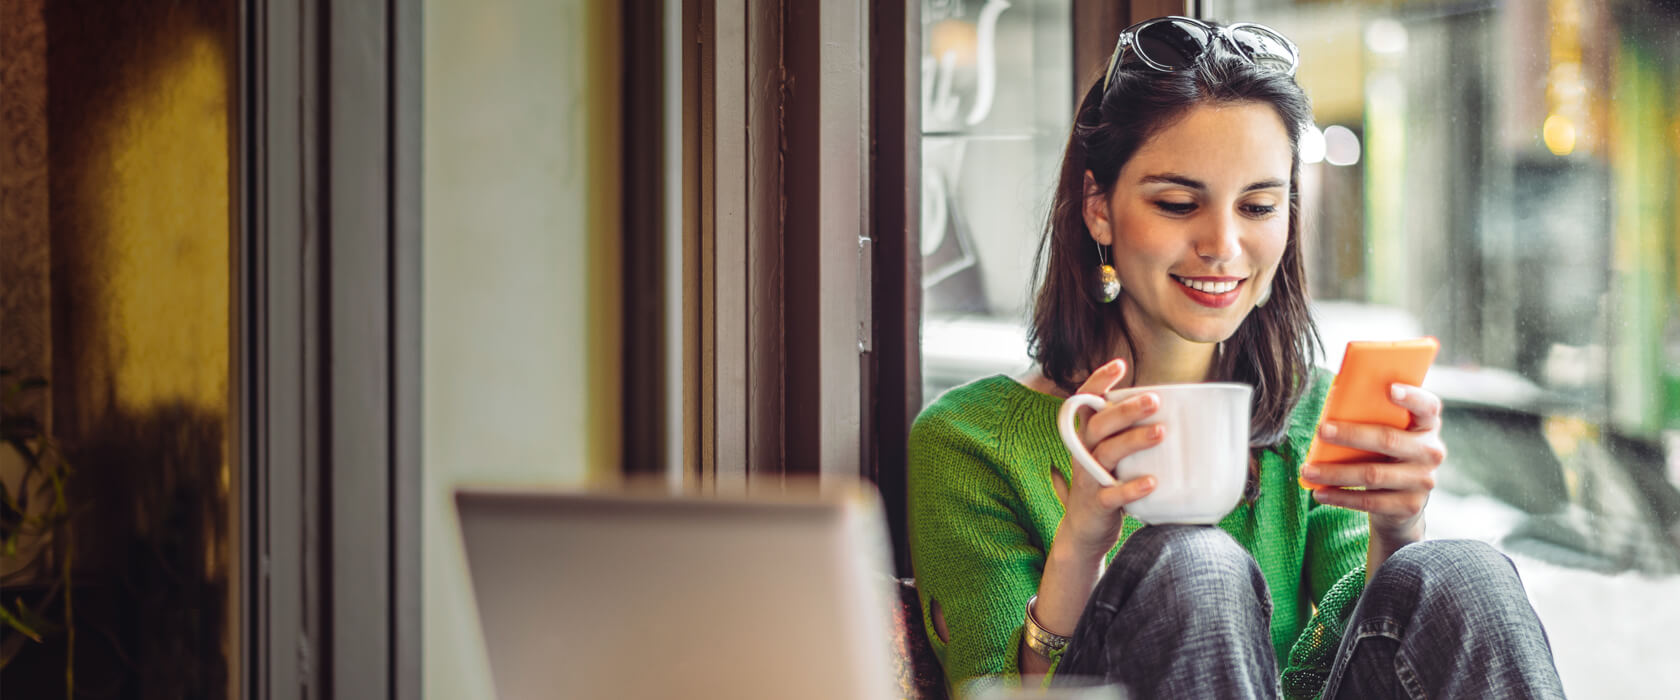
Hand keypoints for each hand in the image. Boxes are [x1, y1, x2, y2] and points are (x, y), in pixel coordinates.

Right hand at [1059, 359, 1164, 558]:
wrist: (1084, 531)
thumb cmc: (1107, 484)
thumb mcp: (1111, 455)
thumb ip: (1128, 434)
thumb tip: (1177, 413)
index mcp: (1087, 437)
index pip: (1085, 402)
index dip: (1098, 382)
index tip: (1119, 364)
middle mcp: (1084, 453)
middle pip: (1098, 424)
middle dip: (1125, 409)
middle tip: (1154, 399)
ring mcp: (1088, 479)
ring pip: (1106, 453)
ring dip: (1133, 440)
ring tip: (1161, 432)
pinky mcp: (1097, 504)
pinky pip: (1112, 494)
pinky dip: (1131, 488)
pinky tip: (1152, 482)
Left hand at [1300, 383, 1445, 544]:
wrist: (1402, 503)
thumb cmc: (1385, 454)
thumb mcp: (1387, 432)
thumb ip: (1372, 415)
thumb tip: (1333, 398)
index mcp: (1427, 425)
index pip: (1428, 406)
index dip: (1412, 397)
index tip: (1390, 389)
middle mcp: (1431, 452)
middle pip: (1389, 439)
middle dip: (1351, 435)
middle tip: (1321, 430)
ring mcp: (1423, 481)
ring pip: (1373, 474)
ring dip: (1335, 472)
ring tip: (1307, 470)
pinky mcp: (1409, 506)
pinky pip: (1370, 501)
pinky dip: (1341, 497)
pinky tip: (1320, 492)